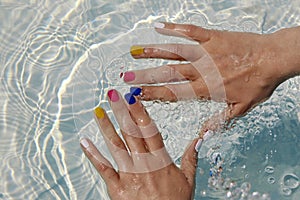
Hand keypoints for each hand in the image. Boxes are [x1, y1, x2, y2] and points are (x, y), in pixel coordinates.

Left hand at [80, 89, 201, 199]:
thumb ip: (191, 158)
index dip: (140, 112)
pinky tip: (85, 141)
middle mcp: (144, 164)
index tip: (133, 97)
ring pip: (116, 146)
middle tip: (113, 95)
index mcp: (161, 160)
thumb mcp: (188, 180)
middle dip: (121, 112)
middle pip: (131, 133)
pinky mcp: (117, 187)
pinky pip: (103, 168)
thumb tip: (198, 139)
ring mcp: (129, 174)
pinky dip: (93, 154)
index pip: (149, 130)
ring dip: (106, 127)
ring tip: (99, 110)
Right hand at [124, 22, 299, 132]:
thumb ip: (219, 120)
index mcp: (206, 88)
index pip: (174, 92)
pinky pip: (191, 31)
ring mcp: (206, 51)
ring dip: (153, 52)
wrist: (273, 59)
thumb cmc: (258, 83)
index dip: (154, 93)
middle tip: (126, 76)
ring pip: (175, 51)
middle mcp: (202, 70)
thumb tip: (203, 135)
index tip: (137, 94)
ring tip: (135, 53)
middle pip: (168, 73)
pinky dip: (175, 28)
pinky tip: (159, 26)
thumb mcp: (241, 108)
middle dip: (145, 75)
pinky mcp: (213, 37)